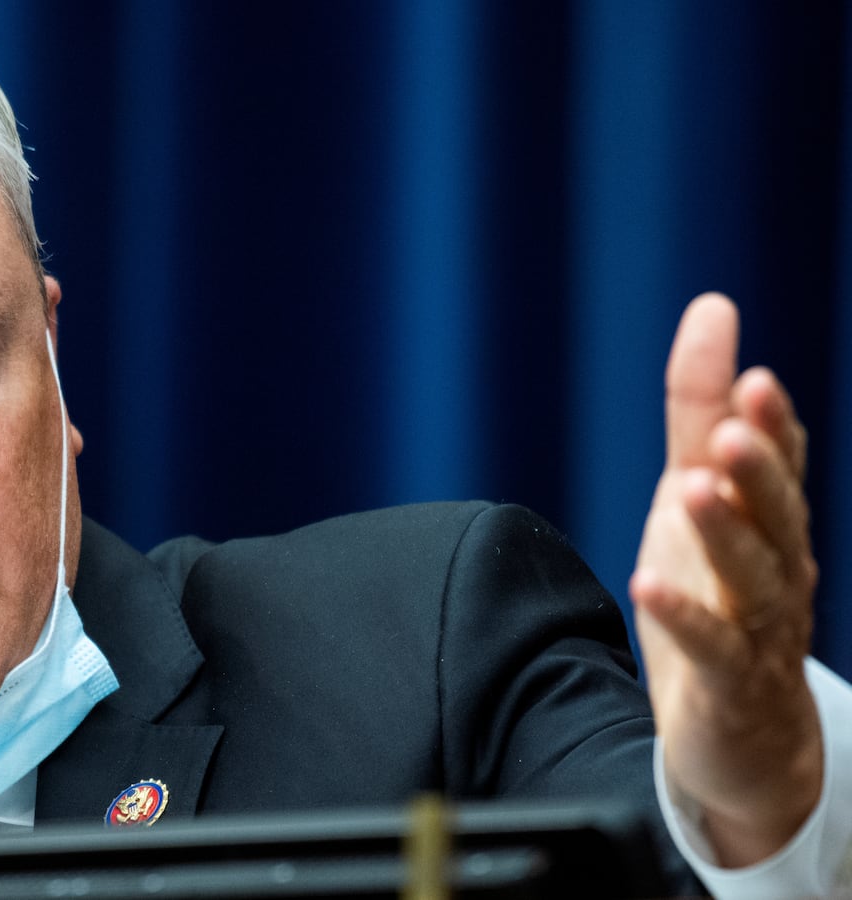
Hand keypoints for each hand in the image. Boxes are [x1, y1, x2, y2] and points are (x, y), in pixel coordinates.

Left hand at [630, 292, 821, 866]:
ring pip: (755, 578)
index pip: (782, 465)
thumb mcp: (700, 490)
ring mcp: (762, 628)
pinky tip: (648, 583)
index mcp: (772, 519)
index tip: (753, 379)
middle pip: (778, 515)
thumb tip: (713, 306)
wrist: (744, 730)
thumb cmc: (722, 592)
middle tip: (734, 432)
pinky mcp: (732, 681)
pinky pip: (714, 647)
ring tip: (693, 491)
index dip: (772, 425)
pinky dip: (685, 615)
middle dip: (760, 473)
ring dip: (727, 534)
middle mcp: (780, 568)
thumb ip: (701, 409)